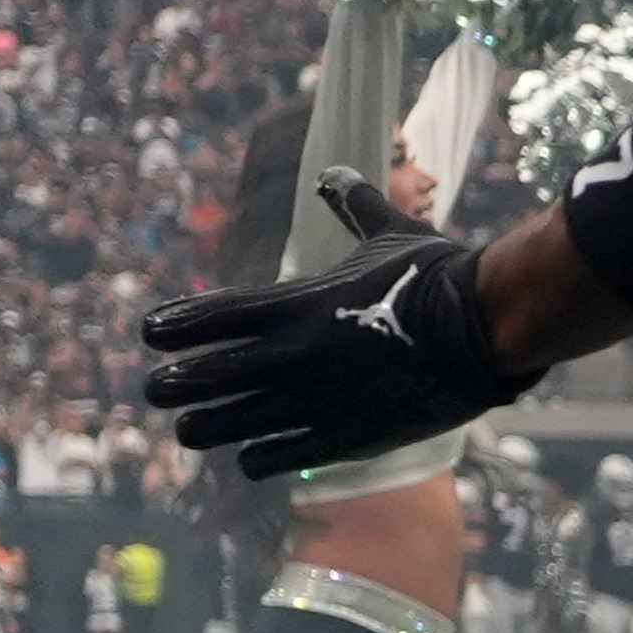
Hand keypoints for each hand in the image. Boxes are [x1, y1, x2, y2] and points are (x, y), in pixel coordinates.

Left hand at [143, 222, 540, 478]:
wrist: (483, 330)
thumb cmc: (438, 274)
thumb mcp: (391, 232)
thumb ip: (354, 205)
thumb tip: (336, 174)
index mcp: (294, 303)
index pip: (207, 317)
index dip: (170, 326)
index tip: (149, 333)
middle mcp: (291, 356)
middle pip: (201, 377)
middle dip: (169, 384)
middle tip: (157, 389)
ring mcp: (313, 401)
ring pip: (225, 426)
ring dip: (201, 428)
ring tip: (190, 429)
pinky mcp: (342, 438)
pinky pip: (274, 457)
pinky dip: (254, 457)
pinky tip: (249, 456)